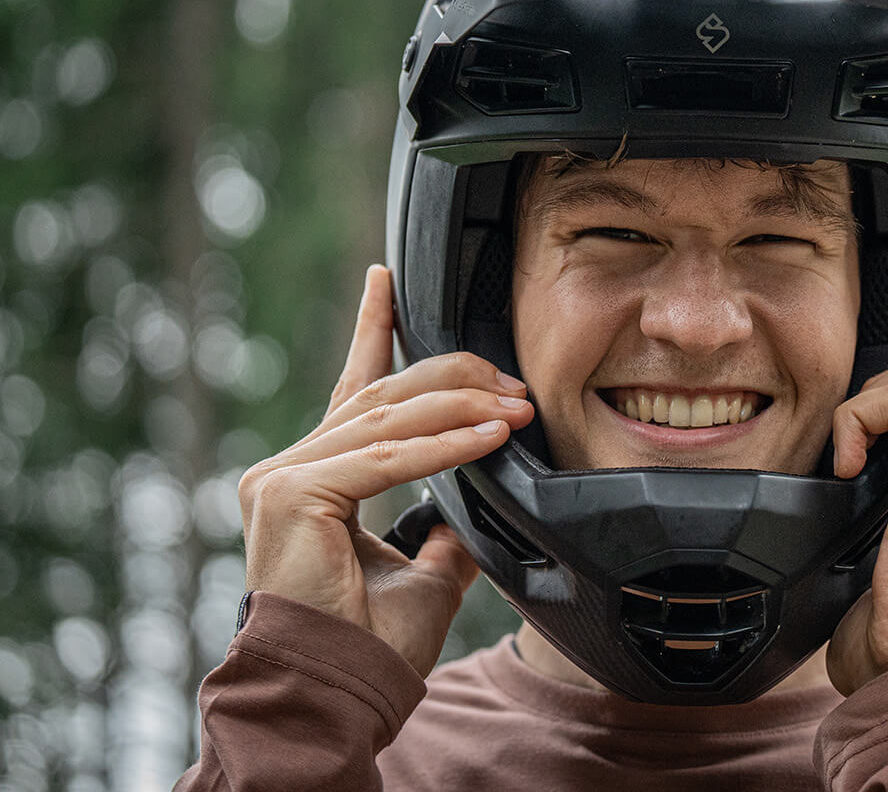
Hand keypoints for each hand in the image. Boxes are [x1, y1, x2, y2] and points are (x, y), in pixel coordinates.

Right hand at [238, 265, 534, 675]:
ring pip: (388, 419)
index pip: (354, 390)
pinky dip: (444, 447)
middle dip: (454, 379)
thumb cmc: (371, 644)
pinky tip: (490, 437)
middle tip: (515, 383)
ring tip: (518, 408)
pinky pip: (387, 460)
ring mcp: (282, 478)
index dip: (373, 330)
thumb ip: (448, 532)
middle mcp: (289, 468)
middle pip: (383, 397)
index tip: (384, 278)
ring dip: (462, 407)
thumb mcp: (428, 574)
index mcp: (315, 476)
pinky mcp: (291, 495)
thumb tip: (482, 510)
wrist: (338, 694)